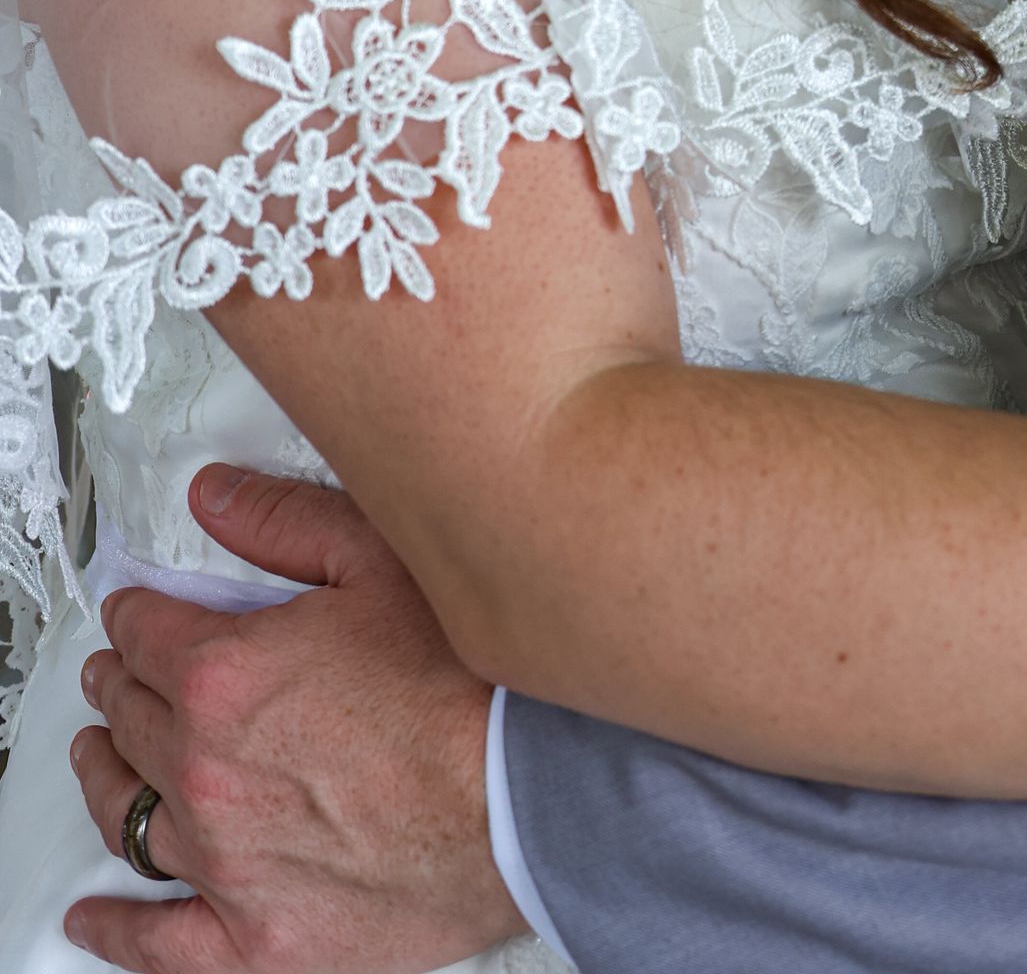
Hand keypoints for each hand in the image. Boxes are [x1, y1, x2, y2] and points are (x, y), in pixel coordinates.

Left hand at [66, 466, 526, 973]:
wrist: (527, 800)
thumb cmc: (471, 688)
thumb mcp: (382, 561)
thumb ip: (285, 522)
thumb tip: (217, 498)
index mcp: (224, 677)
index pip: (144, 635)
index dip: (135, 615)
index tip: (135, 614)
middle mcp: (207, 771)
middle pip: (130, 721)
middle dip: (119, 689)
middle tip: (119, 677)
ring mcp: (225, 862)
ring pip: (129, 818)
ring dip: (108, 779)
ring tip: (104, 760)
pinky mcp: (256, 938)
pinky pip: (157, 942)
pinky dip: (117, 928)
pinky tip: (98, 915)